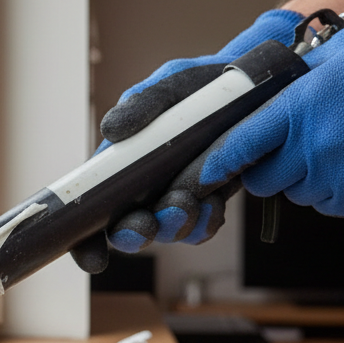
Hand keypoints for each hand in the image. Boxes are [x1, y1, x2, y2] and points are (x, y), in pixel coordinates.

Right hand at [71, 10, 301, 272]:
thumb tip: (110, 130)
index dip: (86, 240)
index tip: (95, 258)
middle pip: (127, 229)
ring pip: (167, 231)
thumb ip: (141, 103)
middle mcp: (143, 187)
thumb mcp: (170, 86)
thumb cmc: (202, 84)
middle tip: (147, 224)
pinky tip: (212, 204)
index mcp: (120, 163)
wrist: (257, 89)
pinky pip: (202, 226)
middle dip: (135, 235)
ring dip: (174, 227)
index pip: (90, 208)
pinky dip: (205, 221)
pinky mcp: (209, 201)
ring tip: (186, 205)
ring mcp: (176, 196)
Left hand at [77, 3, 343, 273]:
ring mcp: (342, 173)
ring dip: (301, 177)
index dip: (214, 163)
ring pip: (295, 192)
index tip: (198, 173)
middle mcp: (315, 143)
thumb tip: (263, 95)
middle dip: (266, 166)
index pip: (238, 144)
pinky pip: (330, 203)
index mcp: (301, 104)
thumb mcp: (341, 52)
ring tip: (334, 144)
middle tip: (287, 145)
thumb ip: (296, 79)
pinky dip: (333, 190)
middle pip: (262, 178)